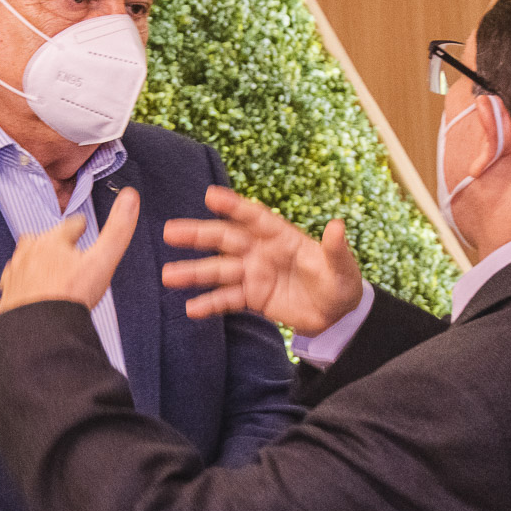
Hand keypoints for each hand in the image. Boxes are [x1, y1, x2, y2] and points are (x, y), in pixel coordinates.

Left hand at [0, 188, 139, 318]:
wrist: (39, 330)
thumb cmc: (70, 296)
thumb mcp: (102, 261)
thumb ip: (118, 230)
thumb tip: (130, 196)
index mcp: (53, 241)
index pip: (70, 225)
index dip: (79, 226)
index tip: (81, 226)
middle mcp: (30, 253)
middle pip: (42, 238)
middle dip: (53, 241)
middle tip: (64, 247)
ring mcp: (15, 275)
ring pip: (24, 259)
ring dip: (34, 260)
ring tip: (46, 268)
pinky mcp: (6, 296)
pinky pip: (13, 285)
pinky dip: (20, 285)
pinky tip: (28, 292)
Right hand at [162, 185, 362, 334]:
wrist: (336, 314)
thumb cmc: (341, 282)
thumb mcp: (342, 267)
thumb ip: (335, 248)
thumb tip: (338, 225)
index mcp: (281, 236)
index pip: (254, 217)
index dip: (234, 207)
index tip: (211, 196)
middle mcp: (261, 251)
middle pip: (226, 240)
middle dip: (199, 235)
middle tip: (171, 231)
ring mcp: (253, 274)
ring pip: (219, 270)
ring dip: (194, 272)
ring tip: (168, 275)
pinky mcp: (252, 297)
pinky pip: (227, 299)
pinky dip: (209, 304)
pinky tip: (190, 309)